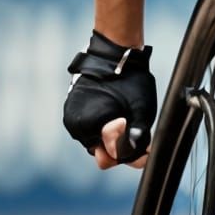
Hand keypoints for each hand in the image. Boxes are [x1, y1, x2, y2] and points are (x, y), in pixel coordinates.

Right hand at [62, 31, 155, 166]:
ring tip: (122, 117)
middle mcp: (77, 126)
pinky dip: (100, 128)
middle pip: (101, 153)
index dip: (129, 150)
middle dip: (118, 147)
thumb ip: (138, 135)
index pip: (111, 156)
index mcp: (93, 124)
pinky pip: (88, 131)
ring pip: (95, 143)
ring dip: (109, 138)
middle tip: (132, 127)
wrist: (112, 56)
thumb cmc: (131, 81)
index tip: (138, 133)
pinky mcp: (71, 113)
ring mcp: (72, 120)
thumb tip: (138, 157)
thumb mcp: (142, 109)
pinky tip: (112, 113)